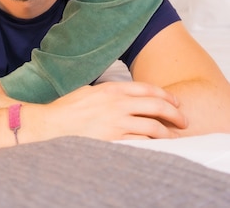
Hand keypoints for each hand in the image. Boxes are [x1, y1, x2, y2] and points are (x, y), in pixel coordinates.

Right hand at [26, 81, 187, 142]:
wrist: (52, 124)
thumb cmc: (68, 108)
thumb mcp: (90, 91)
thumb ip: (109, 92)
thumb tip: (124, 95)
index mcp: (111, 89)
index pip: (147, 88)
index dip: (165, 95)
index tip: (175, 101)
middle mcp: (117, 104)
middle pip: (156, 105)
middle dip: (174, 113)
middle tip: (183, 120)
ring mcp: (116, 123)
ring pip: (153, 127)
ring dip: (167, 133)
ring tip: (173, 137)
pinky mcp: (113, 140)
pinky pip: (141, 143)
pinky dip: (152, 145)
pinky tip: (157, 147)